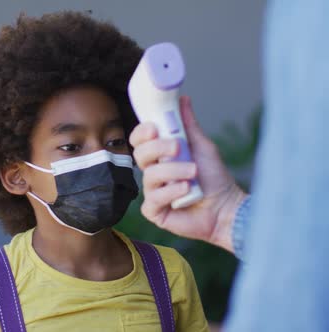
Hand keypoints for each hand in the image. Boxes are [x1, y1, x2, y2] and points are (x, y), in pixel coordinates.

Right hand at [129, 96, 246, 252]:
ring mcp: (152, 192)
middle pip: (140, 154)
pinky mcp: (154, 211)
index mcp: (160, 155)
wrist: (226, 206)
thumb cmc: (214, 178)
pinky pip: (153, 198)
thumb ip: (188, 125)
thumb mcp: (202, 146)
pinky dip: (171, 192)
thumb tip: (183, 99)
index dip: (142, 133)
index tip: (154, 128)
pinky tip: (186, 191)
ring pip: (149, 175)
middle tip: (177, 147)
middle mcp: (153, 172)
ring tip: (193, 173)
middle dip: (158, 148)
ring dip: (173, 171)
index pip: (139, 140)